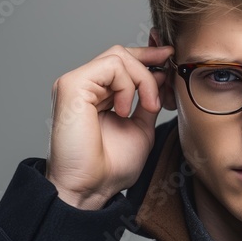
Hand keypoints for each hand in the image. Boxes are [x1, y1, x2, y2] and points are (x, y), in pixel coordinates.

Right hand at [45, 45, 173, 209]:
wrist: (91, 187)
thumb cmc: (111, 167)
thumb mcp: (140, 127)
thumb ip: (147, 101)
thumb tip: (160, 75)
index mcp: (97, 94)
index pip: (121, 62)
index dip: (147, 55)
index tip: (169, 55)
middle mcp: (84, 86)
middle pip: (121, 53)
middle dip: (150, 62)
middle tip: (166, 79)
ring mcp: (75, 84)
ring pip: (119, 57)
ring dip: (143, 80)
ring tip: (146, 107)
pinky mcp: (71, 85)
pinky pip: (111, 66)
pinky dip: (128, 85)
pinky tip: (125, 110)